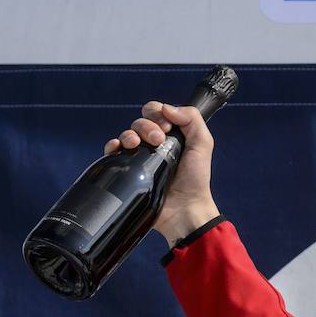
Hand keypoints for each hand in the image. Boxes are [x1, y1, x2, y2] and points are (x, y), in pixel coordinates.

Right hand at [105, 101, 218, 245]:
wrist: (184, 209)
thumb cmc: (195, 180)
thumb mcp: (203, 145)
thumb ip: (192, 120)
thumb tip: (167, 107)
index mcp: (171, 136)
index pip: (156, 112)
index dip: (157, 114)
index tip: (167, 127)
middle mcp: (155, 145)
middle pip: (140, 121)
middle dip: (146, 125)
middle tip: (158, 139)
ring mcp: (141, 157)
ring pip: (126, 134)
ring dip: (130, 134)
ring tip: (138, 145)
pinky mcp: (129, 171)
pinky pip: (113, 152)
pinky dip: (112, 145)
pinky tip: (118, 147)